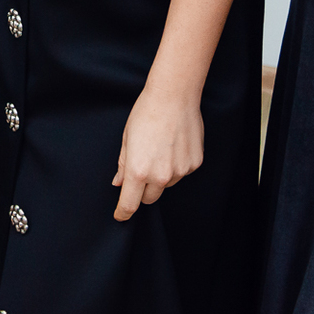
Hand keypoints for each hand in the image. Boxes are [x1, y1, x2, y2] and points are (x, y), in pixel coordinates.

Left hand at [112, 81, 203, 219]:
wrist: (174, 97)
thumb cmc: (146, 113)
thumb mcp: (127, 139)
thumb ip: (123, 165)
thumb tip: (119, 183)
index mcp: (139, 170)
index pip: (130, 203)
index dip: (123, 213)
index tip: (120, 216)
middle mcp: (160, 175)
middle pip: (149, 198)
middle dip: (142, 190)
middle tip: (141, 168)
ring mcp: (180, 171)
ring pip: (166, 184)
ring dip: (161, 175)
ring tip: (160, 148)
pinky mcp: (194, 164)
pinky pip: (182, 172)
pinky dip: (176, 164)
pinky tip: (174, 144)